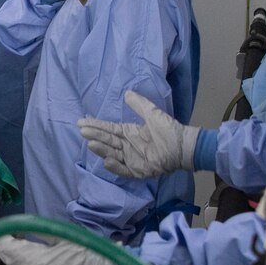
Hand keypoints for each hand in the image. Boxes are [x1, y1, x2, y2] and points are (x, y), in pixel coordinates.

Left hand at [0, 220, 118, 264]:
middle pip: (10, 261)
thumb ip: (38, 233)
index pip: (8, 248)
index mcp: (38, 263)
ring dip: (12, 257)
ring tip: (7, 243)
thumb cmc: (89, 252)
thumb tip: (19, 228)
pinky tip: (24, 260)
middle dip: (2, 245)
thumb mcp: (62, 236)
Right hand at [76, 90, 199, 179]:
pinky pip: (123, 170)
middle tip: (82, 131)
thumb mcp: (153, 114)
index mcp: (128, 133)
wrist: (183, 146)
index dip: (96, 126)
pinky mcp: (138, 171)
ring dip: (101, 150)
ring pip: (112, 154)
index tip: (82, 122)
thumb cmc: (169, 130)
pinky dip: (115, 166)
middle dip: (94, 136)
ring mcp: (131, 159)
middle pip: (107, 141)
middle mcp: (126, 146)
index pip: (108, 129)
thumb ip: (139, 105)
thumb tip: (127, 93)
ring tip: (91, 144)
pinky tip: (107, 160)